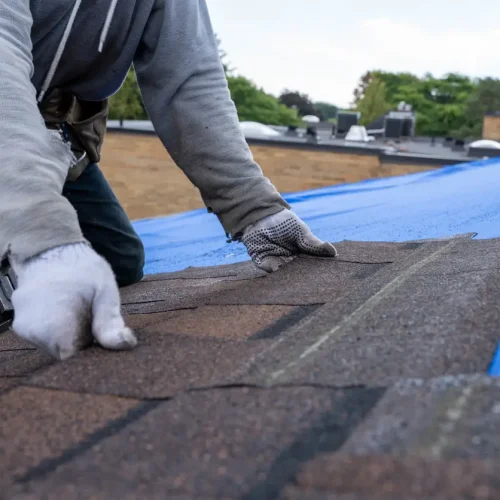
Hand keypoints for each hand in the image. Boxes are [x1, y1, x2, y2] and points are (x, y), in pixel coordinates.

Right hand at [10, 243, 136, 359]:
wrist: (52, 248)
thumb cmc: (82, 268)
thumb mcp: (104, 291)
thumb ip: (110, 321)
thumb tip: (125, 344)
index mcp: (53, 326)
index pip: (73, 360)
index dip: (92, 352)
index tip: (102, 337)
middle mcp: (32, 331)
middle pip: (64, 355)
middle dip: (82, 344)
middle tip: (94, 320)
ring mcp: (23, 327)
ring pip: (54, 347)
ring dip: (70, 337)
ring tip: (79, 312)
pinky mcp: (21, 324)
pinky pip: (45, 337)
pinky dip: (59, 330)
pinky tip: (68, 311)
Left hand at [241, 209, 337, 272]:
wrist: (261, 215)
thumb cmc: (282, 222)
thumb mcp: (301, 232)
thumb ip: (314, 244)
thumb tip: (333, 252)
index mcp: (300, 254)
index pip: (311, 265)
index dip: (317, 270)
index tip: (328, 276)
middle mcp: (290, 260)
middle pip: (299, 272)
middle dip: (305, 277)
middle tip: (314, 282)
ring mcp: (277, 262)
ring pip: (286, 273)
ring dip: (292, 276)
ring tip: (300, 280)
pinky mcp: (264, 263)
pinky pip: (272, 270)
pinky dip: (277, 272)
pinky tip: (284, 271)